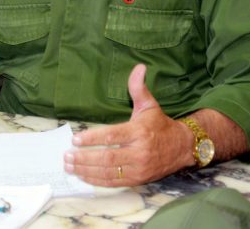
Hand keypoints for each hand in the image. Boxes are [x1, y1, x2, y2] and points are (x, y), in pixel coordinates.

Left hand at [63, 64, 193, 185]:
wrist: (183, 147)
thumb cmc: (160, 124)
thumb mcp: (149, 105)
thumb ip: (138, 88)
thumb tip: (139, 67)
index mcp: (138, 132)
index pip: (111, 136)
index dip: (92, 139)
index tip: (75, 139)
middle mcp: (139, 152)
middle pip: (107, 158)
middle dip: (84, 158)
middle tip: (67, 156)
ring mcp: (139, 168)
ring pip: (108, 172)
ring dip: (86, 171)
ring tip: (69, 166)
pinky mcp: (138, 180)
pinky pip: (114, 183)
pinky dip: (97, 181)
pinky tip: (83, 176)